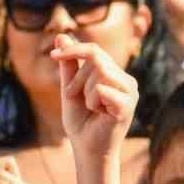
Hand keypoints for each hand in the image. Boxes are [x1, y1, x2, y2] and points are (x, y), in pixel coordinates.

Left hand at [51, 33, 137, 156]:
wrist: (86, 148)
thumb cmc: (81, 120)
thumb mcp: (70, 88)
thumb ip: (69, 64)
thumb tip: (60, 35)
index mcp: (114, 74)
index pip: (94, 50)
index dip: (73, 50)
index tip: (53, 56)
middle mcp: (126, 80)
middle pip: (95, 59)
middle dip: (77, 79)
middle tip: (77, 98)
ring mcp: (130, 91)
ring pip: (100, 72)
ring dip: (85, 92)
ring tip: (91, 107)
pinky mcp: (128, 104)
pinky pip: (102, 89)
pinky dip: (93, 102)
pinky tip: (100, 114)